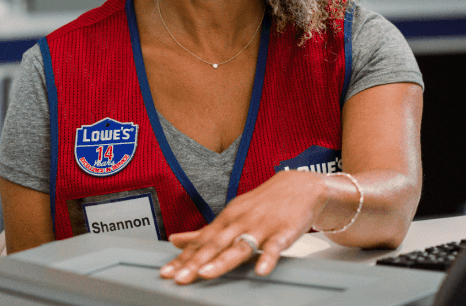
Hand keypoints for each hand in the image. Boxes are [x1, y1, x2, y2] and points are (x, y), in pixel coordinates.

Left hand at [158, 170, 332, 283]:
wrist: (298, 187)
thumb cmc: (261, 205)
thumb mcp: (230, 215)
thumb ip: (204, 232)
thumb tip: (174, 240)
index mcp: (225, 220)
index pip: (200, 242)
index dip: (183, 258)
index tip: (166, 272)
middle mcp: (239, 222)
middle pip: (214, 245)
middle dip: (195, 262)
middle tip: (178, 278)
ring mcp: (261, 227)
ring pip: (240, 246)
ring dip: (223, 261)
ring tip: (207, 274)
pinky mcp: (284, 232)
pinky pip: (275, 246)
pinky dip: (268, 258)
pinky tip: (261, 270)